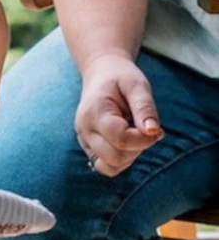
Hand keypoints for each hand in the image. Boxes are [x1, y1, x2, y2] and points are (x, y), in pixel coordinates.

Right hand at [75, 52, 163, 176]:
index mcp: (95, 111)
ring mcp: (83, 139)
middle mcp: (84, 128)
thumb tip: (153, 132)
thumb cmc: (120, 77)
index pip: (120, 140)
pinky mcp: (87, 146)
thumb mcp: (137, 85)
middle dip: (137, 149)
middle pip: (114, 157)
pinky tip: (127, 141)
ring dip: (129, 156)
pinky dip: (121, 159)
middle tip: (144, 129)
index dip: (143, 140)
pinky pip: (105, 165)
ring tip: (133, 134)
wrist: (101, 72)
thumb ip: (145, 108)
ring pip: (109, 166)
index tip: (156, 129)